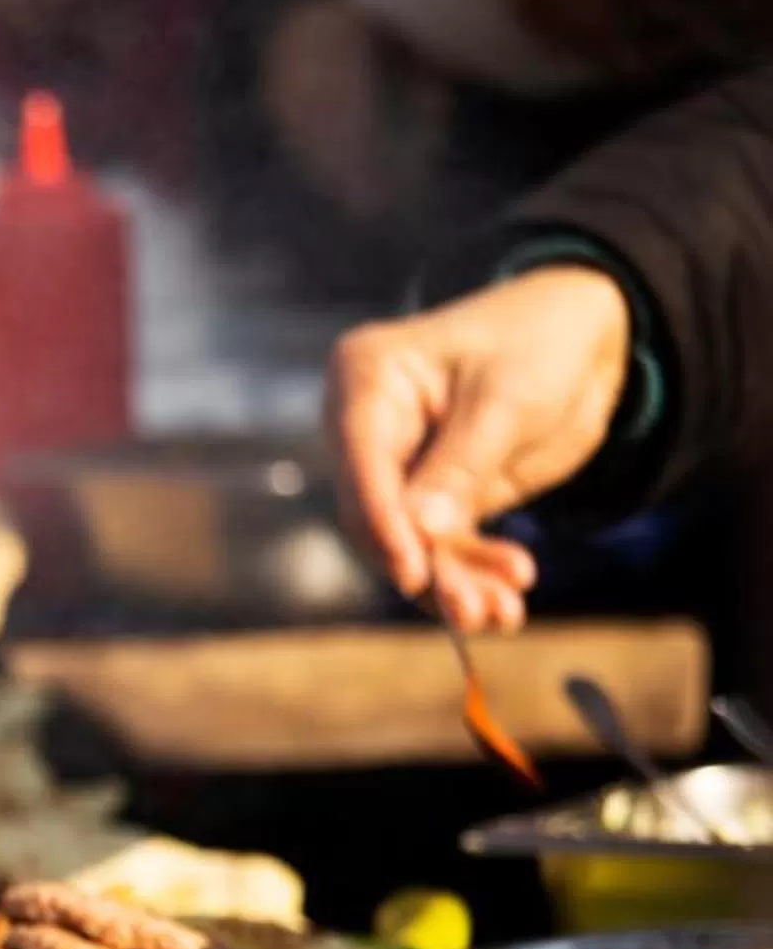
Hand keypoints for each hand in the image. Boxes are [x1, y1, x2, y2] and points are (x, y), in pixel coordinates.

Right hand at [326, 264, 629, 631]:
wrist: (586, 335)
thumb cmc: (541, 340)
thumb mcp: (508, 400)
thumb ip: (462, 466)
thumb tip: (421, 533)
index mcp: (367, 380)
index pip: (362, 461)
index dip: (384, 522)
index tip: (413, 572)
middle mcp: (369, 428)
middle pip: (377, 514)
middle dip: (427, 565)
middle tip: (472, 610)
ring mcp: (399, 466)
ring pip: (409, 542)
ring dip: (454, 583)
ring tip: (502, 613)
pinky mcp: (432, 497)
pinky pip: (441, 547)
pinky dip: (472, 575)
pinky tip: (507, 601)